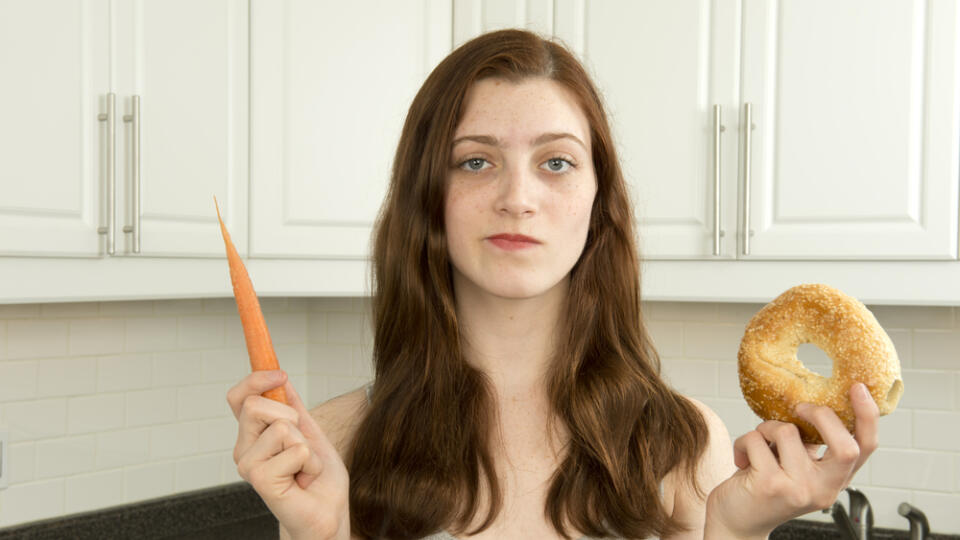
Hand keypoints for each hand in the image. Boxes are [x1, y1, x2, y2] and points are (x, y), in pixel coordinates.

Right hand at [227, 370, 349, 539]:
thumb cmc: (317, 478)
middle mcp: (244, 449)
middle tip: (301, 444)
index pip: (238, 398)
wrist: (327, 511)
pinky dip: (310, 462)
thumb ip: (293, 406)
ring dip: (306, 445)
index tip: (280, 374)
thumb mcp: (309, 431)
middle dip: (290, 416)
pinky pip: (295, 449)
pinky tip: (304, 479)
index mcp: (252, 435)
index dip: (255, 379)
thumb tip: (281, 379)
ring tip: (304, 466)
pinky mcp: (260, 479)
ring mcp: (249, 465)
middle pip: (256, 405)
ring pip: (281, 426)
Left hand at [705, 382, 878, 538]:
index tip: (858, 388)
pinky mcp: (770, 485)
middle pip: (844, 445)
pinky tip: (742, 459)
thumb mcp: (796, 467)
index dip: (867, 416)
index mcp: (834, 480)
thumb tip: (811, 405)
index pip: (865, 448)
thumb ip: (810, 445)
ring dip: (765, 428)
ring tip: (758, 445)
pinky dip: (744, 441)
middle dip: (820, 414)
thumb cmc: (764, 487)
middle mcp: (823, 489)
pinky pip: (756, 439)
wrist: (737, 523)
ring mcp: (798, 489)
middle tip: (798, 408)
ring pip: (787, 431)